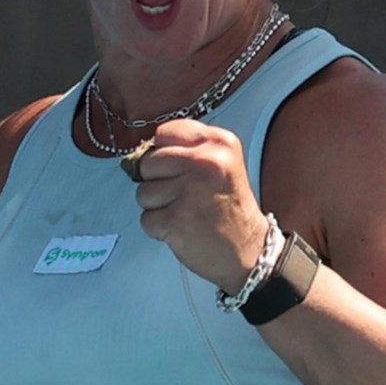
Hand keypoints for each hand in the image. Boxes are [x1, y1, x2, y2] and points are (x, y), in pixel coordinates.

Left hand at [129, 119, 272, 291]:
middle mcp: (206, 162)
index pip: (165, 133)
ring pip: (143, 191)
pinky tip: (183, 229)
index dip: (164, 153)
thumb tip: (136, 156)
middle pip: (148, 163)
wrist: (249, 251)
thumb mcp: (221, 164)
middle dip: (158, 182)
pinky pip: (146, 218)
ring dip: (158, 207)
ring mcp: (190, 191)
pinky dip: (159, 228)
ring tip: (187, 213)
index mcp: (220, 143)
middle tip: (186, 197)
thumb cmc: (227, 207)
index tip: (181, 170)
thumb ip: (186, 150)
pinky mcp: (176, 219)